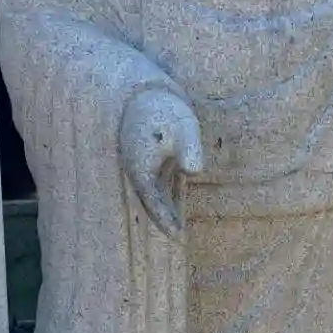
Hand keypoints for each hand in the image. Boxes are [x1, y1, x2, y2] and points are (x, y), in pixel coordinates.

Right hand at [120, 88, 203, 237]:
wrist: (144, 92)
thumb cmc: (165, 110)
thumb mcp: (182, 126)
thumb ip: (188, 149)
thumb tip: (193, 171)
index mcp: (141, 168)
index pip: (154, 202)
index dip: (165, 220)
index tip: (178, 237)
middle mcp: (139, 170)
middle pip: (152, 202)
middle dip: (164, 220)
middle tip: (180, 239)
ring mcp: (144, 165)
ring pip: (155, 194)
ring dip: (166, 209)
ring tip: (179, 228)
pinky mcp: (151, 158)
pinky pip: (159, 182)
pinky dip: (168, 194)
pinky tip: (178, 204)